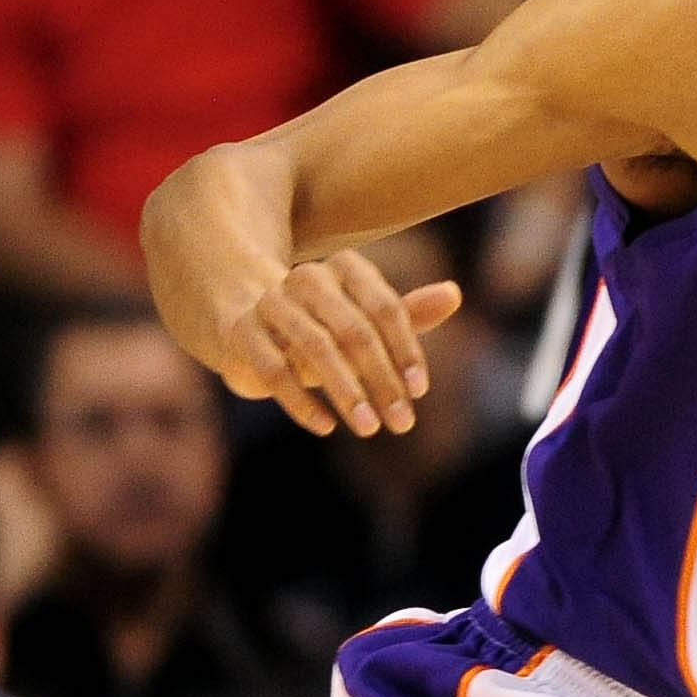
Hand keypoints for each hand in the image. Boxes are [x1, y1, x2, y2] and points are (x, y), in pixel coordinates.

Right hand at [187, 248, 460, 438]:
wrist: (247, 321)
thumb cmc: (324, 324)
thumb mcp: (366, 320)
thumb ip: (409, 313)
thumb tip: (454, 294)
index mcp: (344, 268)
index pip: (385, 307)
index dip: (405, 349)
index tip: (420, 392)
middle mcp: (306, 278)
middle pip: (353, 330)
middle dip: (381, 380)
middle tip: (402, 422)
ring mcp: (270, 302)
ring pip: (314, 348)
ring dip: (346, 392)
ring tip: (369, 428)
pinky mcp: (241, 332)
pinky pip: (272, 368)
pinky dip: (301, 401)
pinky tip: (326, 427)